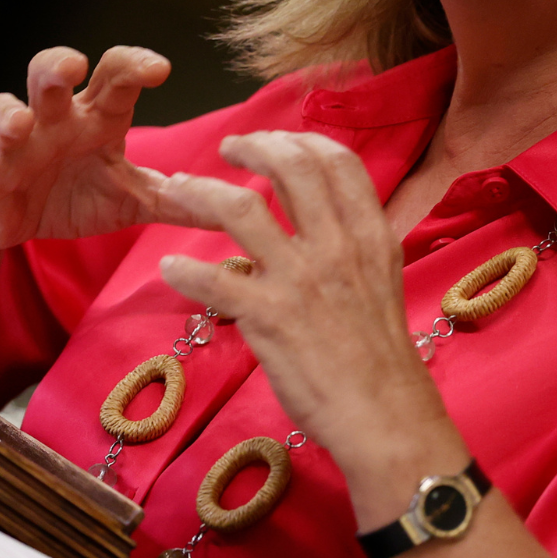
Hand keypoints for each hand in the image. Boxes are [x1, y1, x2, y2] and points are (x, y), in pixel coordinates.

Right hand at [0, 46, 172, 248]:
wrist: (15, 218)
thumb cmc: (74, 194)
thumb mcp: (129, 198)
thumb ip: (175, 199)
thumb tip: (234, 204)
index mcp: (93, 116)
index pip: (115, 76)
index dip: (134, 65)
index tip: (159, 69)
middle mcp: (52, 119)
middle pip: (49, 73)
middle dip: (58, 63)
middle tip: (74, 65)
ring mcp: (12, 146)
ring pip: (2, 110)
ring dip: (7, 114)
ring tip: (19, 125)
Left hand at [155, 132, 467, 503]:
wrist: (387, 418)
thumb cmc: (382, 361)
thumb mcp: (383, 285)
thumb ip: (355, 248)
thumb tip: (328, 224)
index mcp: (369, 236)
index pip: (337, 162)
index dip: (301, 140)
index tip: (275, 140)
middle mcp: (337, 247)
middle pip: (290, 167)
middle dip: (252, 146)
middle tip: (227, 148)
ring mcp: (301, 280)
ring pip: (241, 209)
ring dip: (201, 192)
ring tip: (180, 189)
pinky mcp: (269, 317)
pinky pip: (214, 280)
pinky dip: (184, 269)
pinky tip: (169, 267)